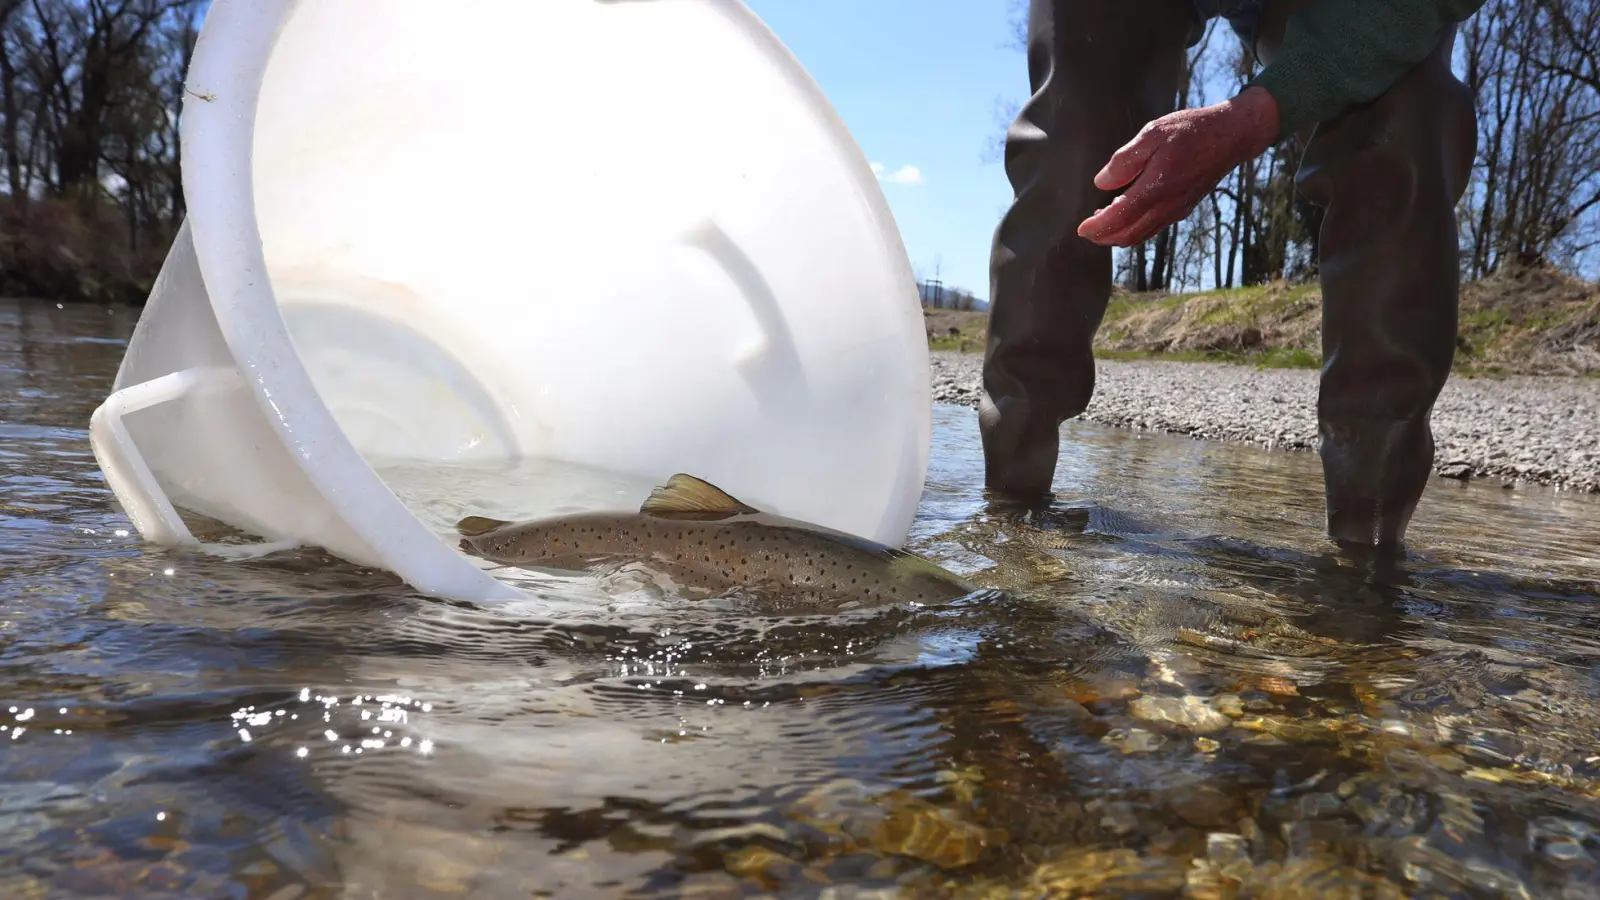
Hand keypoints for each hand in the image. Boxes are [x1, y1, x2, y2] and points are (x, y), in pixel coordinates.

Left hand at [1077, 86, 1280, 246]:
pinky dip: (1136, 229)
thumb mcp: (1153, 133)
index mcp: (1156, 188)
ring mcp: (1177, 209)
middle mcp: (1166, 206)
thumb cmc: (1191, 129)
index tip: (1081, 228)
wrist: (1231, 135)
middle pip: (1128, 235)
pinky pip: (1154, 228)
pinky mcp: (1184, 207)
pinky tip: (1128, 215)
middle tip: (1087, 231)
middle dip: (1104, 237)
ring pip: (1142, 235)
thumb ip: (1125, 160)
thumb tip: (1102, 183)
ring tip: (1103, 223)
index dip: (1097, 227)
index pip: (1119, 219)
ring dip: (1119, 236)